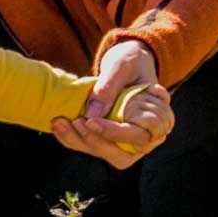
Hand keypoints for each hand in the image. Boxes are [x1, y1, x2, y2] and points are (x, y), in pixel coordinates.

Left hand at [50, 41, 170, 169]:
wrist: (127, 64)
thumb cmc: (131, 62)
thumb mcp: (121, 66)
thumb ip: (109, 88)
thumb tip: (93, 114)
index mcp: (160, 118)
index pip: (140, 135)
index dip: (115, 133)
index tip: (90, 121)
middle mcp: (146, 137)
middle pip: (121, 154)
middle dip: (94, 140)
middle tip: (74, 122)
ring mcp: (128, 142)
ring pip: (104, 153)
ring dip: (80, 142)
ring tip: (60, 122)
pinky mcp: (110, 141)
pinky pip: (91, 146)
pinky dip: (73, 139)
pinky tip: (58, 124)